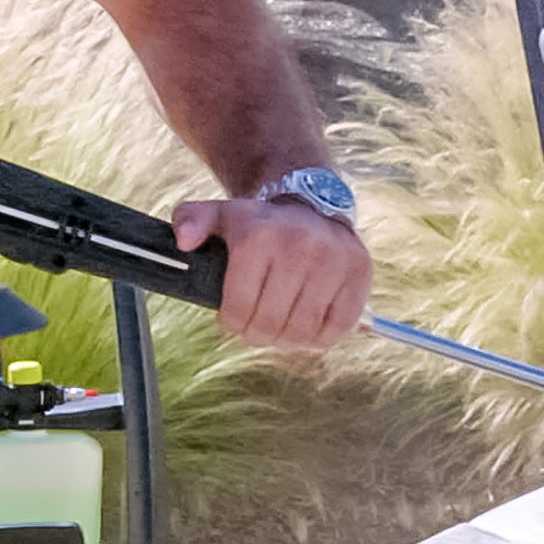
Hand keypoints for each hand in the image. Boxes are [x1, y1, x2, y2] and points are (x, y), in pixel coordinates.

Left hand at [173, 194, 370, 351]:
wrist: (314, 204)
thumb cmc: (262, 223)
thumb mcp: (222, 216)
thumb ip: (192, 222)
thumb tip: (184, 242)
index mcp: (259, 236)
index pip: (239, 309)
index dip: (232, 324)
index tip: (233, 321)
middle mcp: (299, 246)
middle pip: (269, 324)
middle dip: (257, 334)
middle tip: (256, 328)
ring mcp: (333, 261)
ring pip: (302, 332)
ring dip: (286, 339)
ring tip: (280, 327)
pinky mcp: (359, 274)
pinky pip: (337, 328)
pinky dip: (319, 337)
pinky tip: (307, 324)